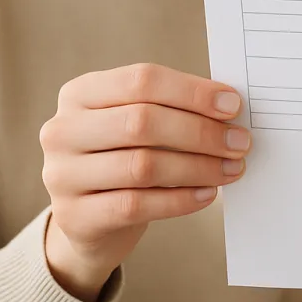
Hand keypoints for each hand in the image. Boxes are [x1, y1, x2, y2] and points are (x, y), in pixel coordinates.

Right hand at [39, 63, 250, 301]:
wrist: (89, 222)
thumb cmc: (124, 159)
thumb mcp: (137, 125)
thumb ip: (173, 110)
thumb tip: (228, 107)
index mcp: (80, 93)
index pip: (141, 80)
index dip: (192, 92)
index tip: (232, 106)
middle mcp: (63, 130)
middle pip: (142, 122)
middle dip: (200, 132)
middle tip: (239, 143)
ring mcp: (62, 174)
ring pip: (142, 165)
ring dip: (198, 167)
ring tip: (231, 169)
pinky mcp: (74, 216)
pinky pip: (136, 205)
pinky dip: (179, 200)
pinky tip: (207, 195)